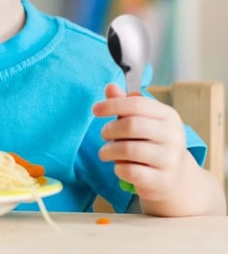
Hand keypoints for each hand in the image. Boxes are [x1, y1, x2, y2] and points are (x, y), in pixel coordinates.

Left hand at [92, 83, 188, 202]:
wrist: (174, 177)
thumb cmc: (150, 141)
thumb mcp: (140, 120)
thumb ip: (123, 103)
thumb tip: (110, 87)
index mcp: (169, 116)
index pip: (137, 104)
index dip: (112, 105)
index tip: (95, 110)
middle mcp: (174, 136)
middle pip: (132, 125)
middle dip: (110, 129)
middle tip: (103, 134)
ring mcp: (171, 160)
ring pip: (129, 149)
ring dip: (109, 150)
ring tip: (105, 152)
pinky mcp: (163, 181)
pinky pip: (131, 171)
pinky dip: (118, 168)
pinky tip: (118, 166)